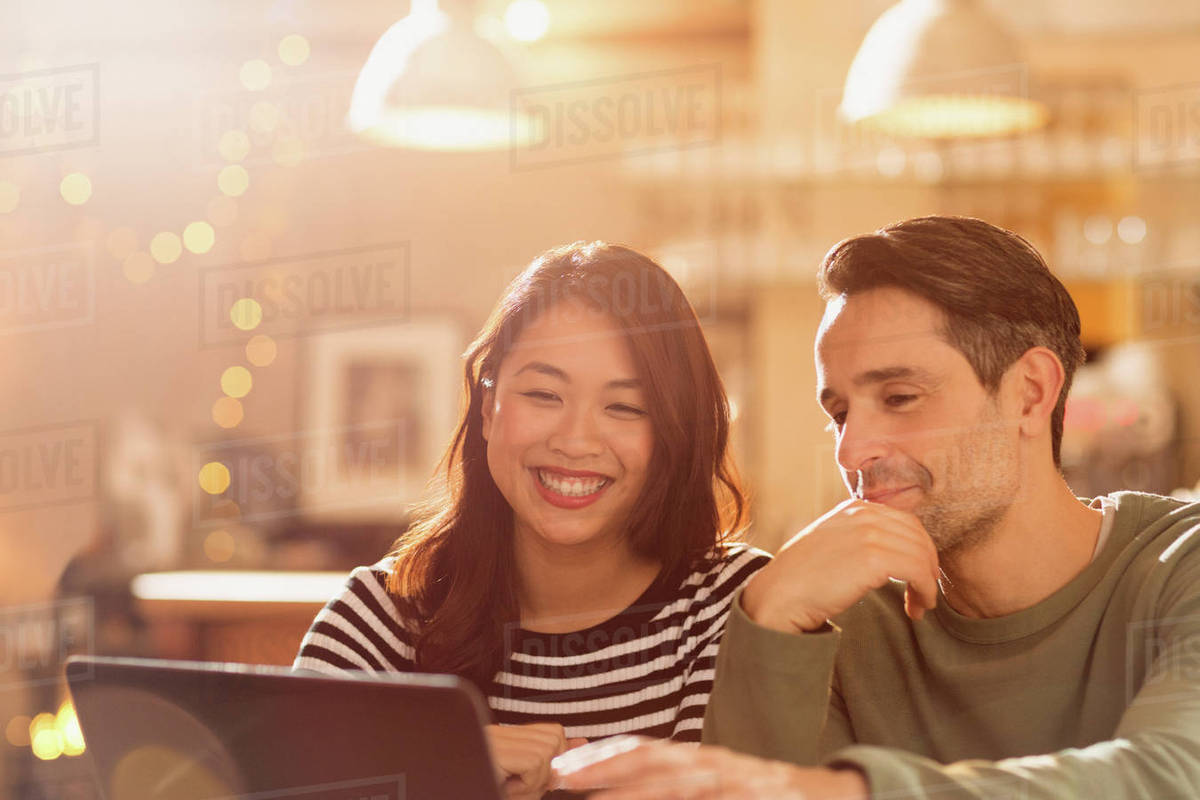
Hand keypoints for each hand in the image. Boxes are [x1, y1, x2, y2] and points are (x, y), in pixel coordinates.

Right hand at [485, 723, 586, 799]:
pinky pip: (534, 763)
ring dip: (536, 779)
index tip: (548, 779)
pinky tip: (504, 787)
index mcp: (505, 739)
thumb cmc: (484, 789)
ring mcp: (493, 737)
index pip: (551, 733)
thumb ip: (550, 764)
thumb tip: (581, 743)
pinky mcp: (493, 749)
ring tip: (511, 787)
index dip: (556, 758)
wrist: (446, 791)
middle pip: (554, 737)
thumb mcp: (524, 786)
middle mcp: (498, 732)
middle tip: (522, 786)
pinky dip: (527, 784)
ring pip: (547, 750)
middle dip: (547, 769)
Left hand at [554, 736, 867, 799]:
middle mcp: (719, 767)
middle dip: (606, 771)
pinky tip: (678, 799)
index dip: (604, 758)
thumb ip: (678, 785)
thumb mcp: (718, 783)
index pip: (647, 753)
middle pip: (656, 764)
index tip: (564, 769)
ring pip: (680, 784)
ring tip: (603, 799)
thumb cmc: (765, 794)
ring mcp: (740, 784)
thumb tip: (626, 785)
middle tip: (565, 780)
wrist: (834, 798)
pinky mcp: (760, 799)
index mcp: (704, 761)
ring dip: (639, 791)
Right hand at [742, 498, 939, 632]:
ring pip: (922, 555)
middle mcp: (863, 514)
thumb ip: (857, 537)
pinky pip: (918, 571)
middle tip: (924, 594)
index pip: (906, 522)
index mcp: (854, 507)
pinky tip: (915, 609)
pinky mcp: (873, 558)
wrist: (779, 594)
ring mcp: (868, 533)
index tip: (918, 576)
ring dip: (928, 584)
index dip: (919, 550)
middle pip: (918, 536)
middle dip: (928, 566)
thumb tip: (889, 552)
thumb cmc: (801, 578)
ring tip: (920, 605)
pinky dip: (925, 591)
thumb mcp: (830, 542)